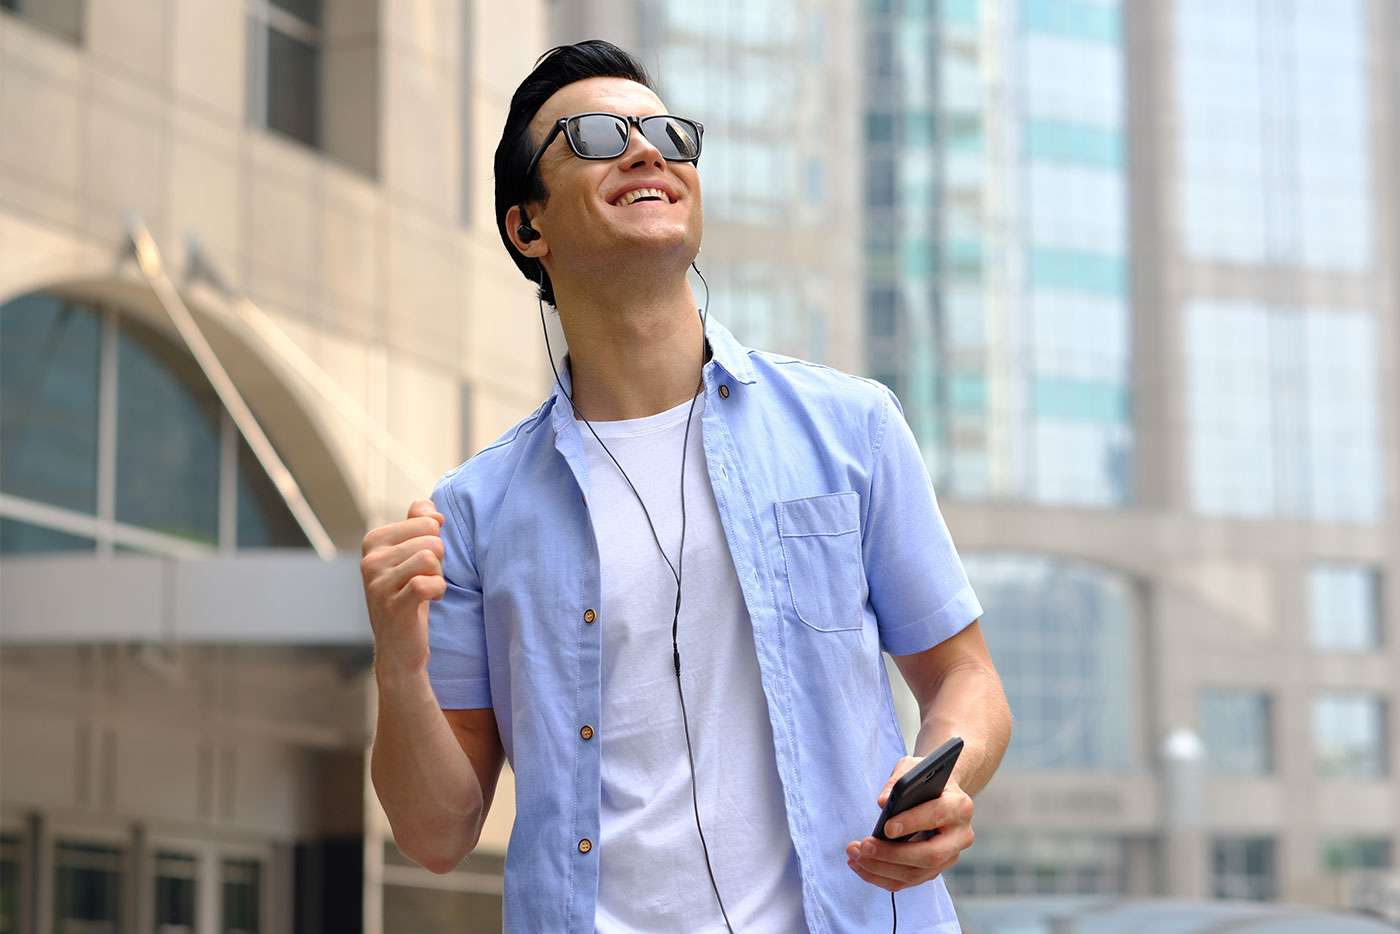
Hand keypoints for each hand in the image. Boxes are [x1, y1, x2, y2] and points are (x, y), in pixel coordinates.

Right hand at [361, 500, 446, 676]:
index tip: (423, 562)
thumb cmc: (409, 596)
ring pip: (431, 558)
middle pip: (431, 539)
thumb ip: (418, 524)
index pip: (425, 521)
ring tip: (426, 589)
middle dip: (439, 560)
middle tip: (425, 579)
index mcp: (373, 541)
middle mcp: (370, 560)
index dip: (435, 542)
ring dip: (438, 575)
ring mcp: (378, 583)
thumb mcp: (411, 556)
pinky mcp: (393, 605)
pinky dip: (438, 589)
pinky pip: (428, 582)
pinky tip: (430, 599)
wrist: (399, 647)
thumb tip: (429, 507)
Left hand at [845, 756, 974, 891]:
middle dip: (893, 854)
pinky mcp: (935, 870)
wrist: (941, 795)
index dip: (912, 822)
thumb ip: (899, 781)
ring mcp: (949, 857)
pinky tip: (860, 865)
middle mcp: (960, 836)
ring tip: (854, 856)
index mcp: (959, 806)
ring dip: (880, 869)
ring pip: (916, 873)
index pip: (938, 815)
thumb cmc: (924, 780)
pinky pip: (907, 881)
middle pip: (930, 855)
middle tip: (864, 847)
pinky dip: (881, 877)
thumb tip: (883, 802)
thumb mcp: (912, 769)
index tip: (886, 827)